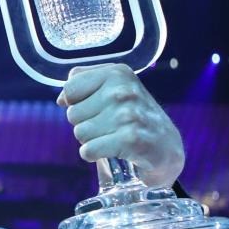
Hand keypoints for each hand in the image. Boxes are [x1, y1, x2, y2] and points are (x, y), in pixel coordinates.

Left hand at [56, 63, 183, 188]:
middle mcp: (123, 90)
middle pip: (73, 113)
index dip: (78, 104)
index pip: (70, 89)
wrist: (167, 149)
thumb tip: (61, 99)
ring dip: (92, 141)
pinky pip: (89, 150)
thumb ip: (85, 84)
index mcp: (118, 73)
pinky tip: (112, 151)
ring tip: (114, 138)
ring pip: (80, 133)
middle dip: (87, 124)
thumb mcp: (115, 90)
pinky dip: (95, 155)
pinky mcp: (131, 139)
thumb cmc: (135, 119)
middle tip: (110, 128)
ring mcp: (128, 114)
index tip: (98, 109)